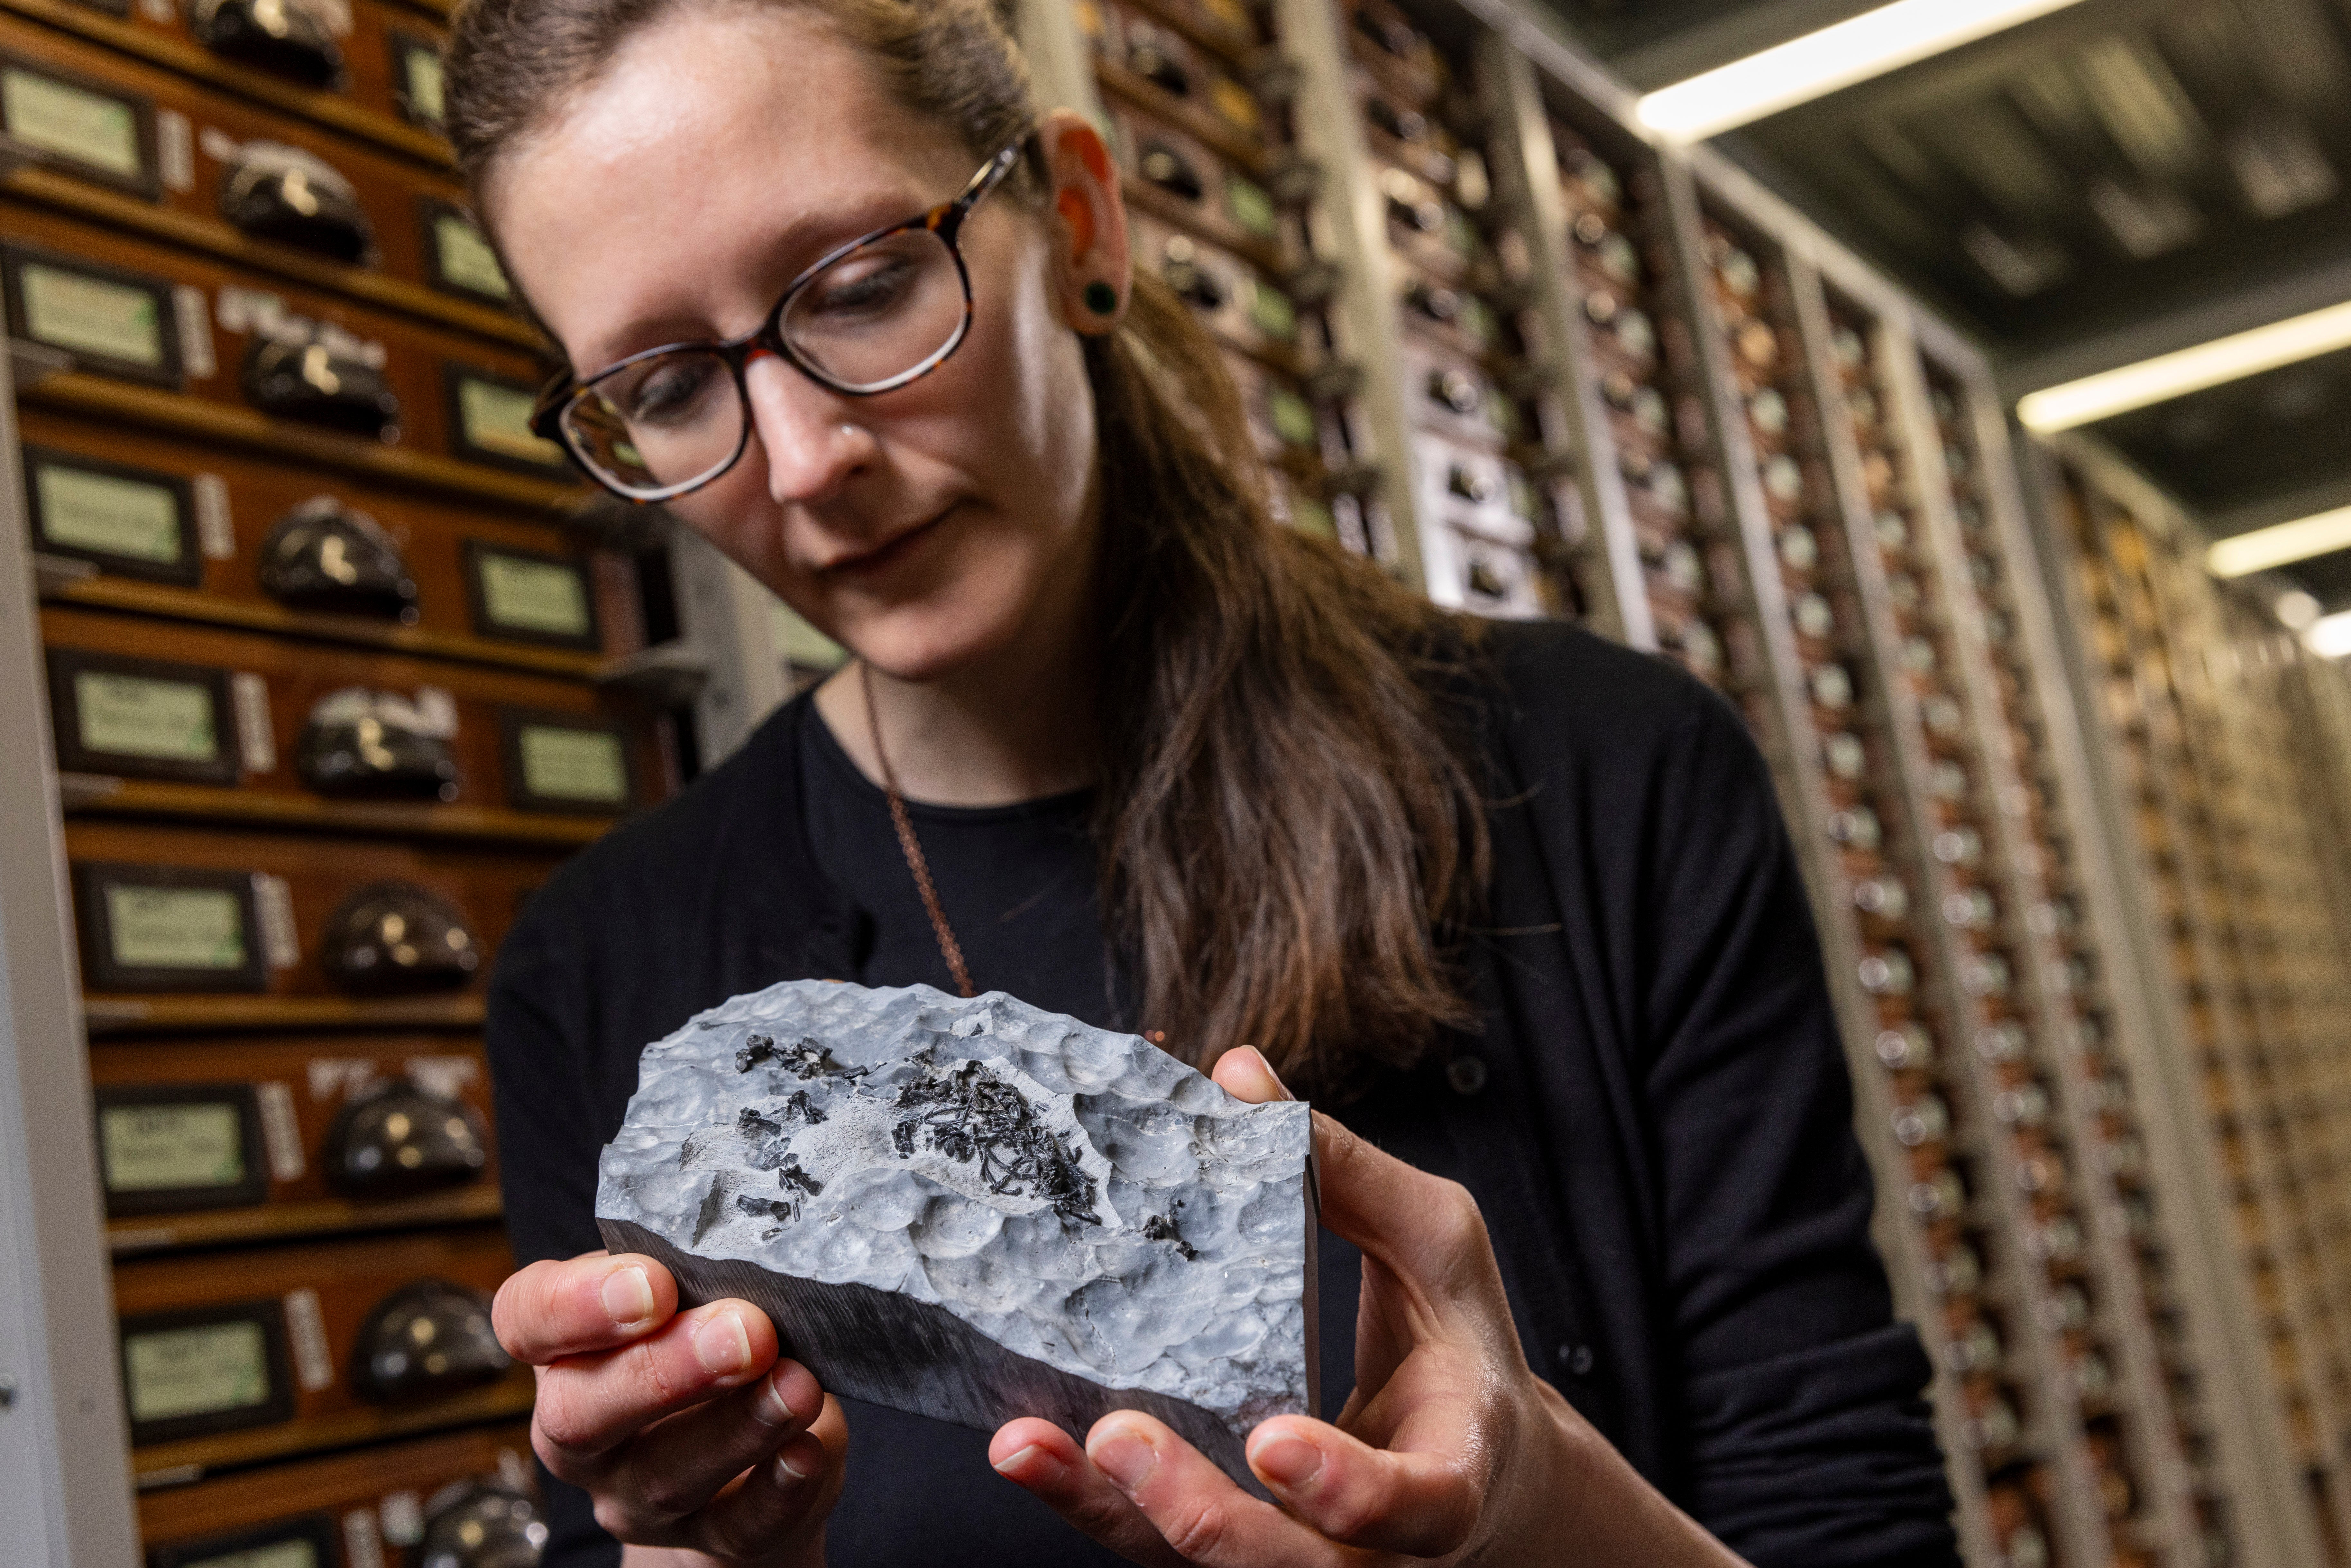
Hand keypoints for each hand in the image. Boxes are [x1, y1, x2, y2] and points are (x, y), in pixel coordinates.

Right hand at [492, 1251, 847, 1567]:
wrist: (752, 1459)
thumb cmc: (718, 1339)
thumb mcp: (702, 1296)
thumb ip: (708, 1274)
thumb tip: (763, 1251)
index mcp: (565, 1348)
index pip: (527, 1319)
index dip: (575, 1304)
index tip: (650, 1282)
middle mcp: (581, 1431)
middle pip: (583, 1412)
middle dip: (664, 1371)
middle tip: (745, 1331)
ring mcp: (634, 1496)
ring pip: (665, 1474)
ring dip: (736, 1427)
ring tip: (797, 1385)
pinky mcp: (706, 1540)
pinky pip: (735, 1528)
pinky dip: (777, 1490)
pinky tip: (808, 1452)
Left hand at [987, 1048, 1749, 1567]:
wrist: (1478, 1467)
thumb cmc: (1456, 1342)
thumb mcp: (1434, 1244)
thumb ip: (1348, 1170)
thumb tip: (1237, 1073)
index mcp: (1452, 1470)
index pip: (1412, 1507)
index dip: (1346, 1489)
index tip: (1272, 1441)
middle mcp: (1372, 1547)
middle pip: (1284, 1562)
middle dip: (1198, 1511)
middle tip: (1117, 1436)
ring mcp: (1298, 1558)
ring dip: (1108, 1512)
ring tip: (1026, 1446)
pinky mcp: (1233, 1548)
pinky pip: (1155, 1544)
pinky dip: (1088, 1503)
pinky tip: (1029, 1449)